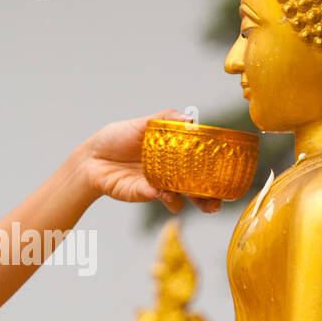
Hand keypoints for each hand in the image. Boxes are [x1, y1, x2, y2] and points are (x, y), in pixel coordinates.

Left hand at [80, 108, 223, 214]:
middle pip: (196, 190)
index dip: (215, 170)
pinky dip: (163, 195)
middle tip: (218, 202)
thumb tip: (190, 118)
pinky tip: (161, 191)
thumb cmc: (116, 139)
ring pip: (181, 199)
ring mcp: (157, 185)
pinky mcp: (143, 194)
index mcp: (173, 155)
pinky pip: (157, 196)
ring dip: (190, 201)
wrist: (91, 157)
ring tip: (196, 200)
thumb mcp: (141, 124)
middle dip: (210, 199)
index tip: (230, 173)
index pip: (199, 164)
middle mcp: (169, 173)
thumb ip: (165, 119)